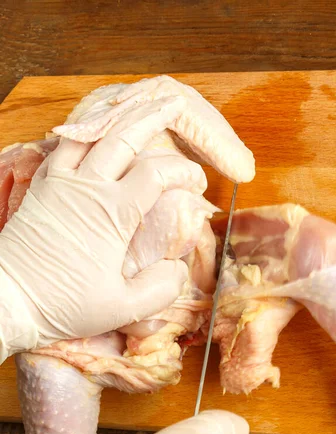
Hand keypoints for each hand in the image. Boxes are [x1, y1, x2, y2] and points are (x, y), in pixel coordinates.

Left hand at [0, 96, 206, 360]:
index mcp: (113, 212)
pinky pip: (63, 145)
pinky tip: (90, 131)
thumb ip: (160, 288)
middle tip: (171, 102)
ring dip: (115, 115)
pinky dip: (82, 130)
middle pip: (125, 136)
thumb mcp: (122, 308)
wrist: (7, 299)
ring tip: (132, 103)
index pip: (157, 173)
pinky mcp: (41, 186)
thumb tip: (178, 269)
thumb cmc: (63, 304)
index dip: (182, 171)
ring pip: (90, 132)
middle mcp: (87, 186)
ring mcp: (60, 181)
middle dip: (153, 116)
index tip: (196, 183)